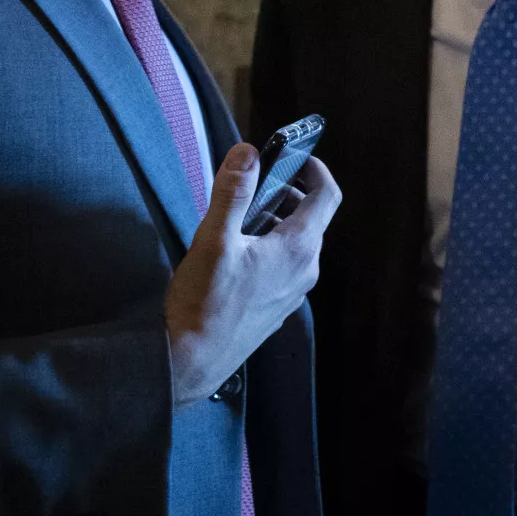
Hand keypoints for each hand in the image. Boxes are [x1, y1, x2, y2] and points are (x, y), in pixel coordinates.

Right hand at [165, 144, 339, 404]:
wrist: (188, 362)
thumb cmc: (202, 304)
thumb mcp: (213, 239)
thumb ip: (233, 192)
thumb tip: (247, 153)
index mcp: (299, 248)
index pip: (328, 195)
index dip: (316, 170)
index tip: (297, 158)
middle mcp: (305, 269)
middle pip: (312, 218)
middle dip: (289, 195)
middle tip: (257, 187)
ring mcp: (293, 292)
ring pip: (296, 243)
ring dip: (276, 223)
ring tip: (240, 219)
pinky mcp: (277, 307)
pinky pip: (284, 267)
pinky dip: (270, 249)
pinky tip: (236, 255)